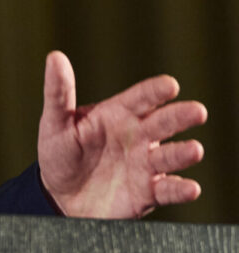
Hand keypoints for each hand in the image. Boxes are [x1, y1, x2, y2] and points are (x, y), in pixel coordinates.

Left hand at [37, 50, 205, 218]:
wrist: (61, 196)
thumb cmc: (60, 152)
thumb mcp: (54, 122)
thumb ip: (58, 92)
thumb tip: (55, 56)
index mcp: (117, 114)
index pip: (140, 98)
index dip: (155, 91)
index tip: (170, 85)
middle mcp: (137, 136)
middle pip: (163, 123)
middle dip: (180, 117)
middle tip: (197, 111)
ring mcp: (145, 164)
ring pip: (170, 156)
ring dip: (183, 153)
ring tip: (195, 150)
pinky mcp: (148, 192)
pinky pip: (167, 190)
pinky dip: (180, 189)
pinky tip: (190, 188)